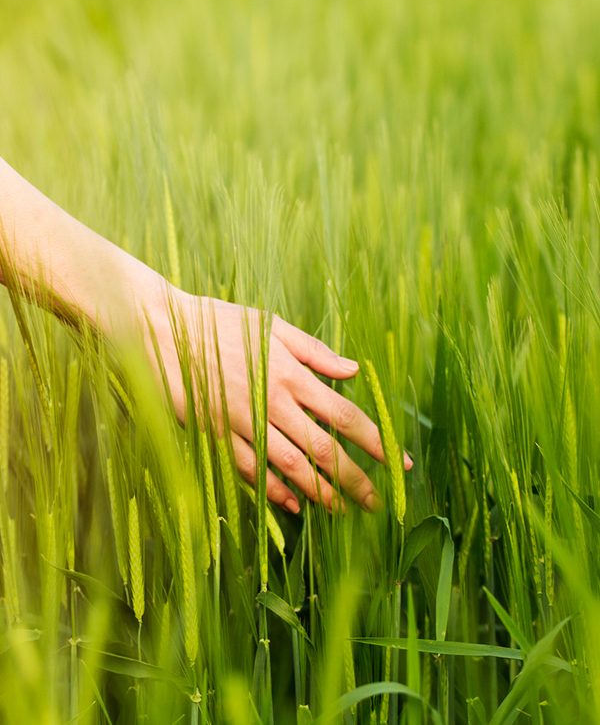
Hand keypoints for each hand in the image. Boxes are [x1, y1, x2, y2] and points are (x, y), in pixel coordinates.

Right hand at [144, 289, 411, 513]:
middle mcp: (272, 403)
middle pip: (324, 450)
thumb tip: (355, 371)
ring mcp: (243, 423)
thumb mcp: (271, 325)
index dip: (376, 442)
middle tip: (379, 502)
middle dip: (356, 479)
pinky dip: (274, 490)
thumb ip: (315, 351)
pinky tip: (293, 504)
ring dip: (321, 493)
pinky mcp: (218, 436)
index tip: (398, 462)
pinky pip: (251, 471)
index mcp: (291, 373)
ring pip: (290, 468)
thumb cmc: (219, 321)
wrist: (160, 331)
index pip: (344, 415)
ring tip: (344, 511)